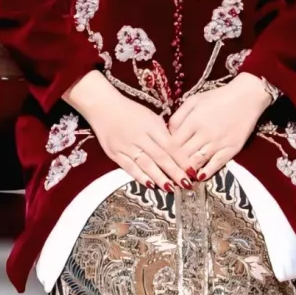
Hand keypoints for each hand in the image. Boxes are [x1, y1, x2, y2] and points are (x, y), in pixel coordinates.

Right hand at [62, 71, 196, 188]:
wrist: (103, 106)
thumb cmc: (130, 111)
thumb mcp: (150, 116)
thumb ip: (162, 133)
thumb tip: (177, 151)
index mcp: (151, 124)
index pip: (169, 144)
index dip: (181, 159)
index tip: (192, 170)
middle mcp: (139, 136)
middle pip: (160, 156)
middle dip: (174, 172)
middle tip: (187, 184)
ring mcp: (126, 145)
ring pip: (146, 164)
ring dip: (160, 178)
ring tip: (172, 188)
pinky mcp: (115, 153)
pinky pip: (130, 167)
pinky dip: (141, 177)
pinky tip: (151, 185)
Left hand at [169, 72, 272, 180]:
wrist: (245, 98)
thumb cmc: (217, 97)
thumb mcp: (193, 100)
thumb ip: (179, 116)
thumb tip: (168, 133)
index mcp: (193, 120)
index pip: (173, 143)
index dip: (166, 151)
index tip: (164, 155)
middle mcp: (205, 133)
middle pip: (184, 155)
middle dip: (175, 163)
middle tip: (170, 168)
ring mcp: (218, 143)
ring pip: (198, 162)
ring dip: (188, 170)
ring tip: (182, 175)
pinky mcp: (231, 149)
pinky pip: (216, 165)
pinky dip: (206, 172)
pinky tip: (200, 176)